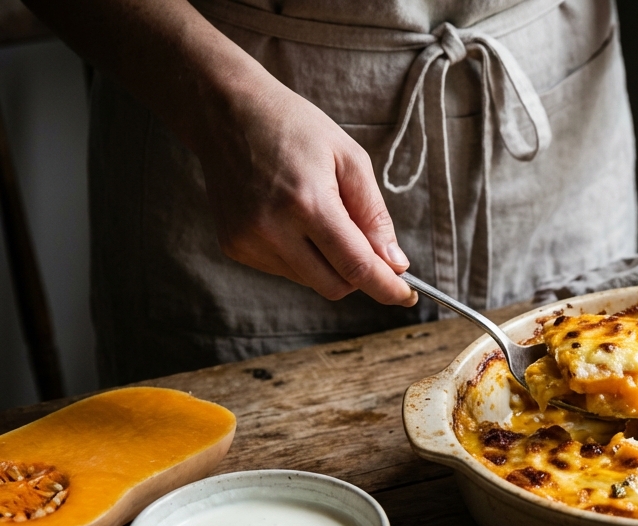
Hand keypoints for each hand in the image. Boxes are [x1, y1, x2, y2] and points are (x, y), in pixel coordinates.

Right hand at [193, 74, 415, 305]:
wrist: (226, 113)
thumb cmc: (295, 128)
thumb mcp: (350, 159)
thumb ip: (375, 215)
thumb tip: (395, 263)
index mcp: (307, 203)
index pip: (356, 267)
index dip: (387, 287)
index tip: (407, 296)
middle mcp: (272, 229)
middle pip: (334, 285)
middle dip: (360, 276)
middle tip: (371, 248)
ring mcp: (248, 241)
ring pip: (310, 280)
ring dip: (329, 263)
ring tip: (320, 215)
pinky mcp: (234, 246)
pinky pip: (285, 270)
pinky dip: (302, 256)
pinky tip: (293, 219)